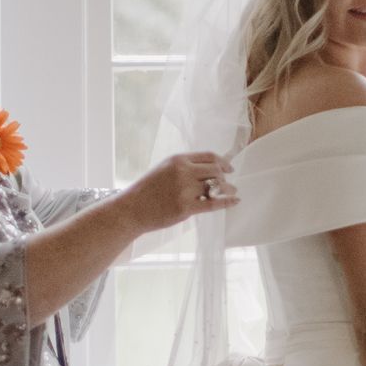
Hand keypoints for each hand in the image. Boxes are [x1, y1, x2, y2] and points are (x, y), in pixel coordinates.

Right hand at [123, 153, 237, 234]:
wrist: (131, 209)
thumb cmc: (147, 191)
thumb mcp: (164, 169)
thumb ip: (184, 167)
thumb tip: (208, 169)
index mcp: (177, 159)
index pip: (209, 156)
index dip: (223, 161)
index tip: (229, 168)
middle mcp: (182, 172)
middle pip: (215, 170)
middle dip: (225, 176)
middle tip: (228, 182)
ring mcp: (184, 190)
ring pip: (216, 186)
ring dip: (228, 189)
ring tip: (232, 192)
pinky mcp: (185, 208)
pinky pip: (213, 204)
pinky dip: (227, 202)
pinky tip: (234, 201)